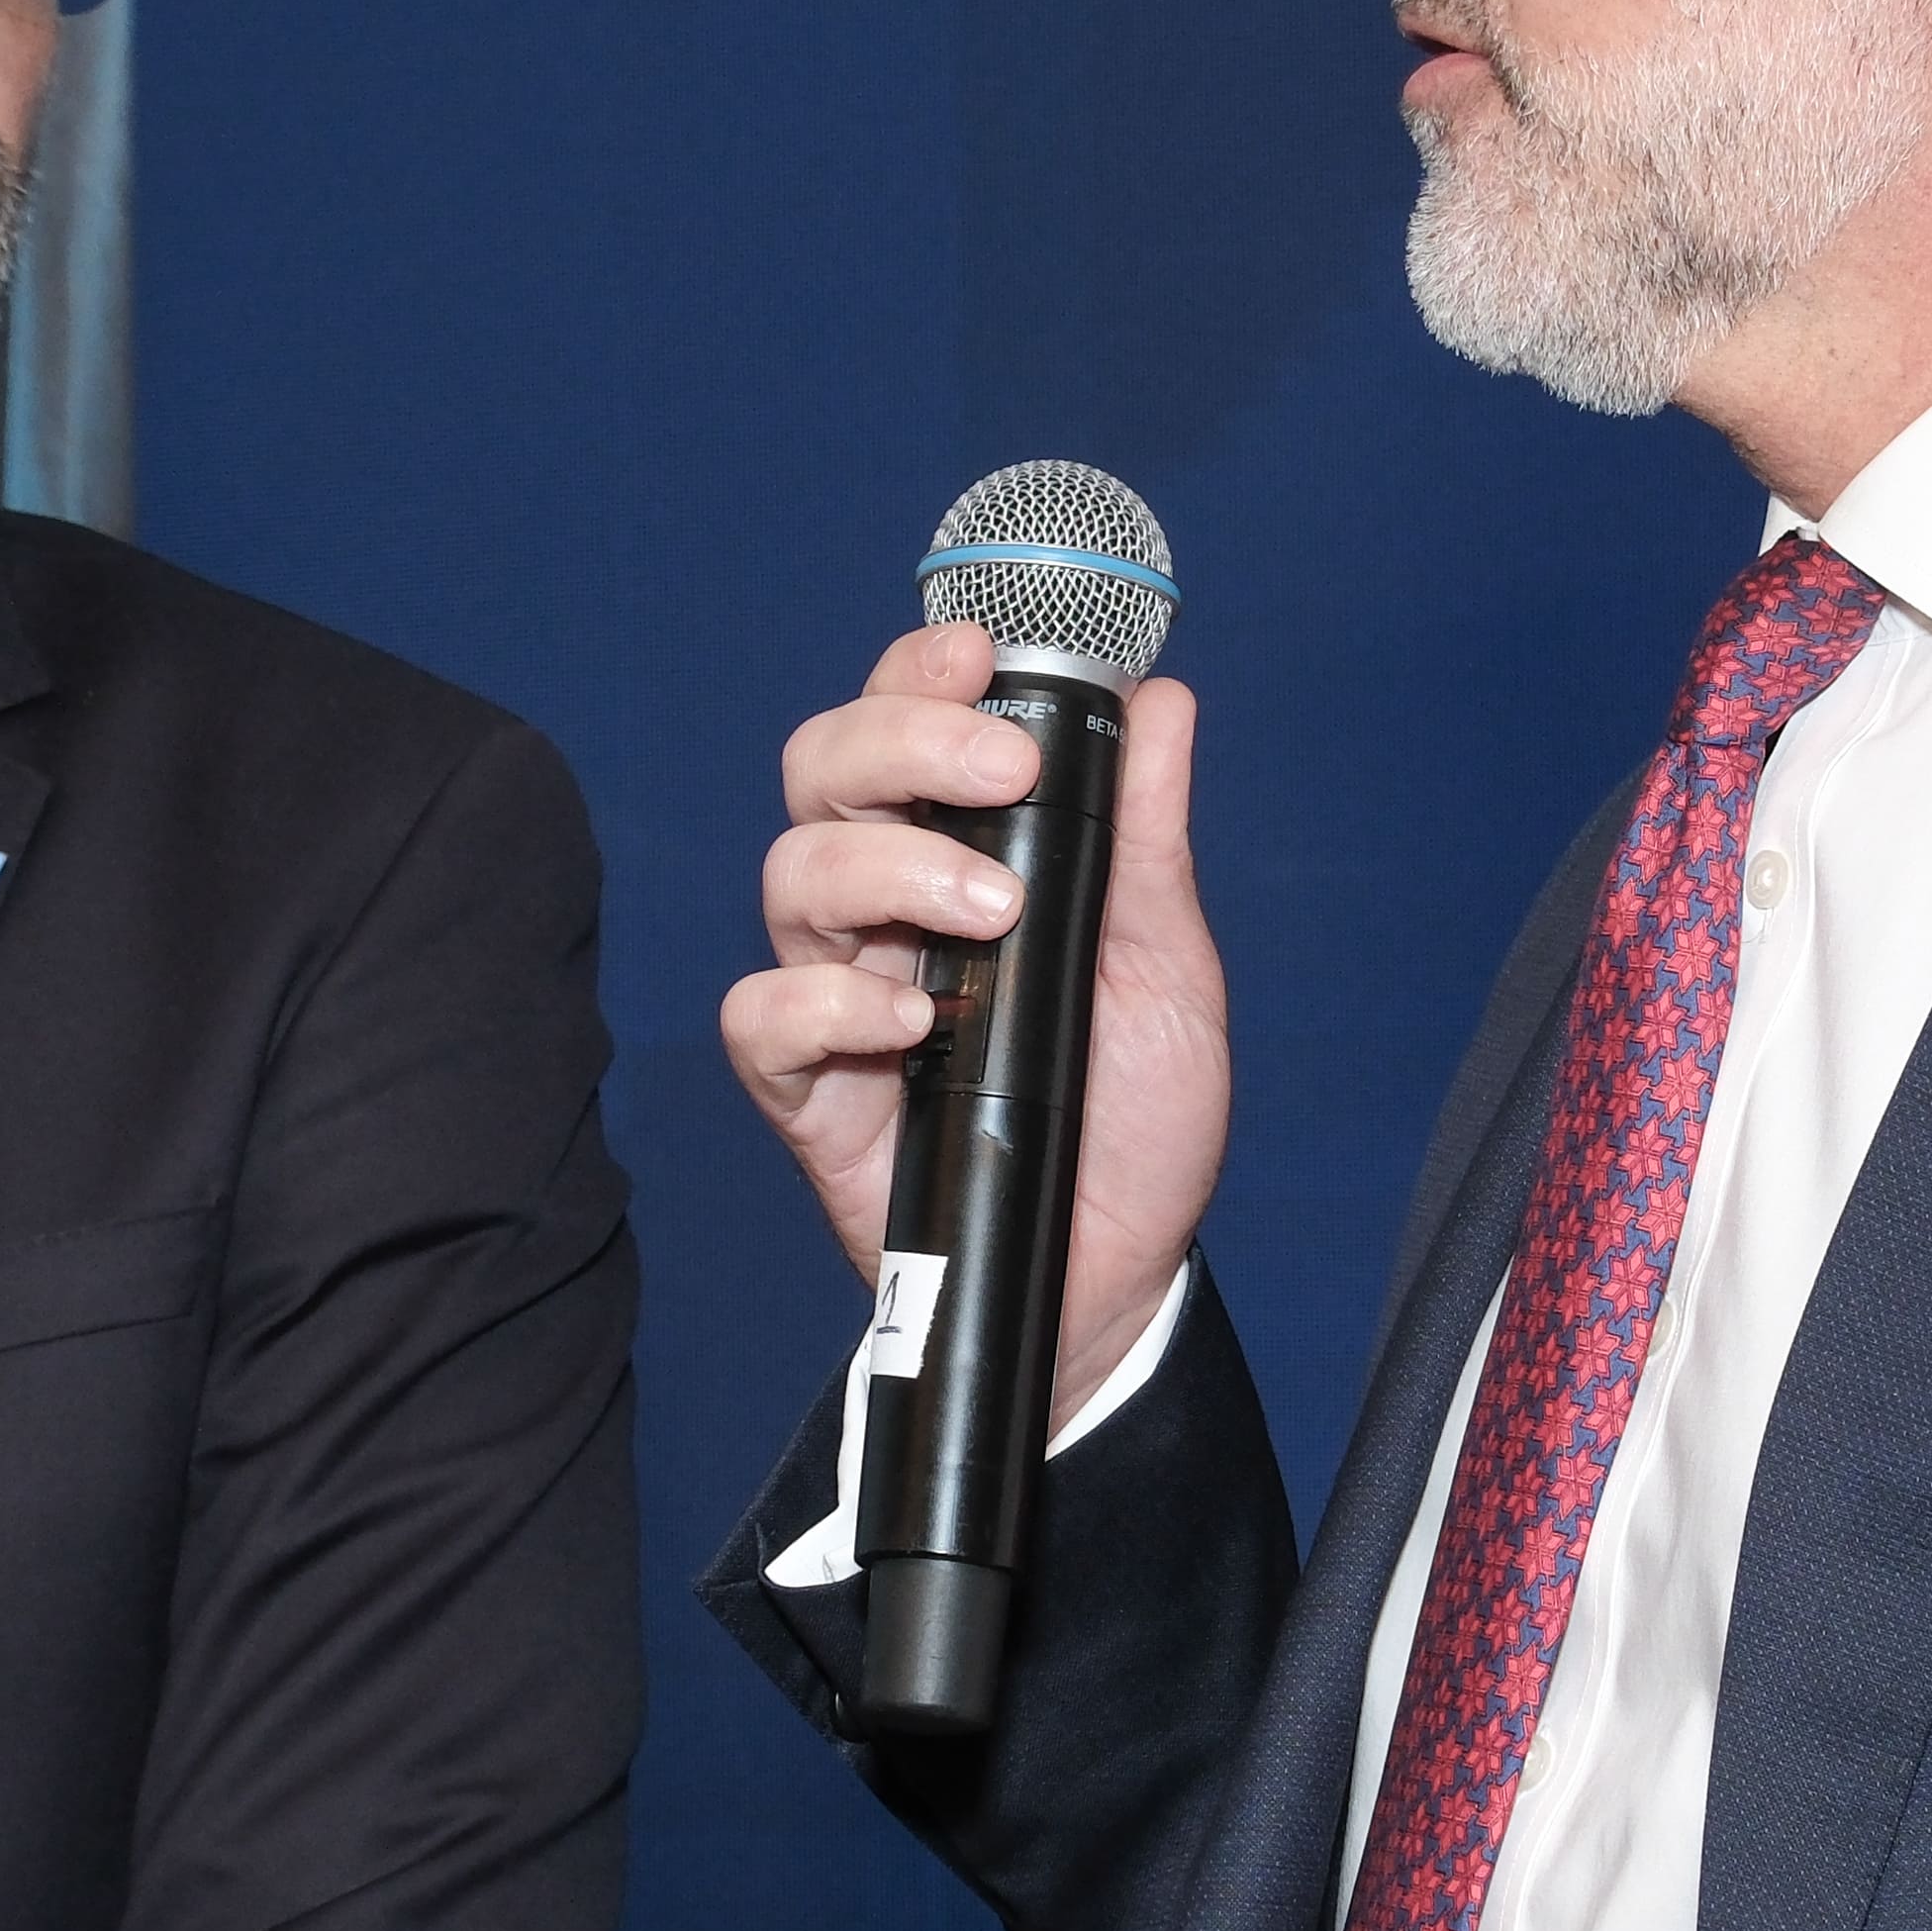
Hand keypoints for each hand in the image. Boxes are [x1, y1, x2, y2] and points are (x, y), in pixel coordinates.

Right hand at [730, 620, 1232, 1422]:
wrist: (1118, 1276)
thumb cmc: (1134, 1118)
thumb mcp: (1167, 969)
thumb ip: (1145, 841)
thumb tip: (1159, 701)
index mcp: (961, 855)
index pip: (900, 726)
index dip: (915, 675)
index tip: (978, 655)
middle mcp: (884, 911)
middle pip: (823, 773)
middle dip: (900, 743)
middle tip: (1003, 772)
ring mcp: (839, 998)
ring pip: (791, 876)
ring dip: (889, 870)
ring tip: (993, 917)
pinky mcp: (811, 1095)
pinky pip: (763, 1018)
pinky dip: (827, 1002)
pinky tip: (911, 1023)